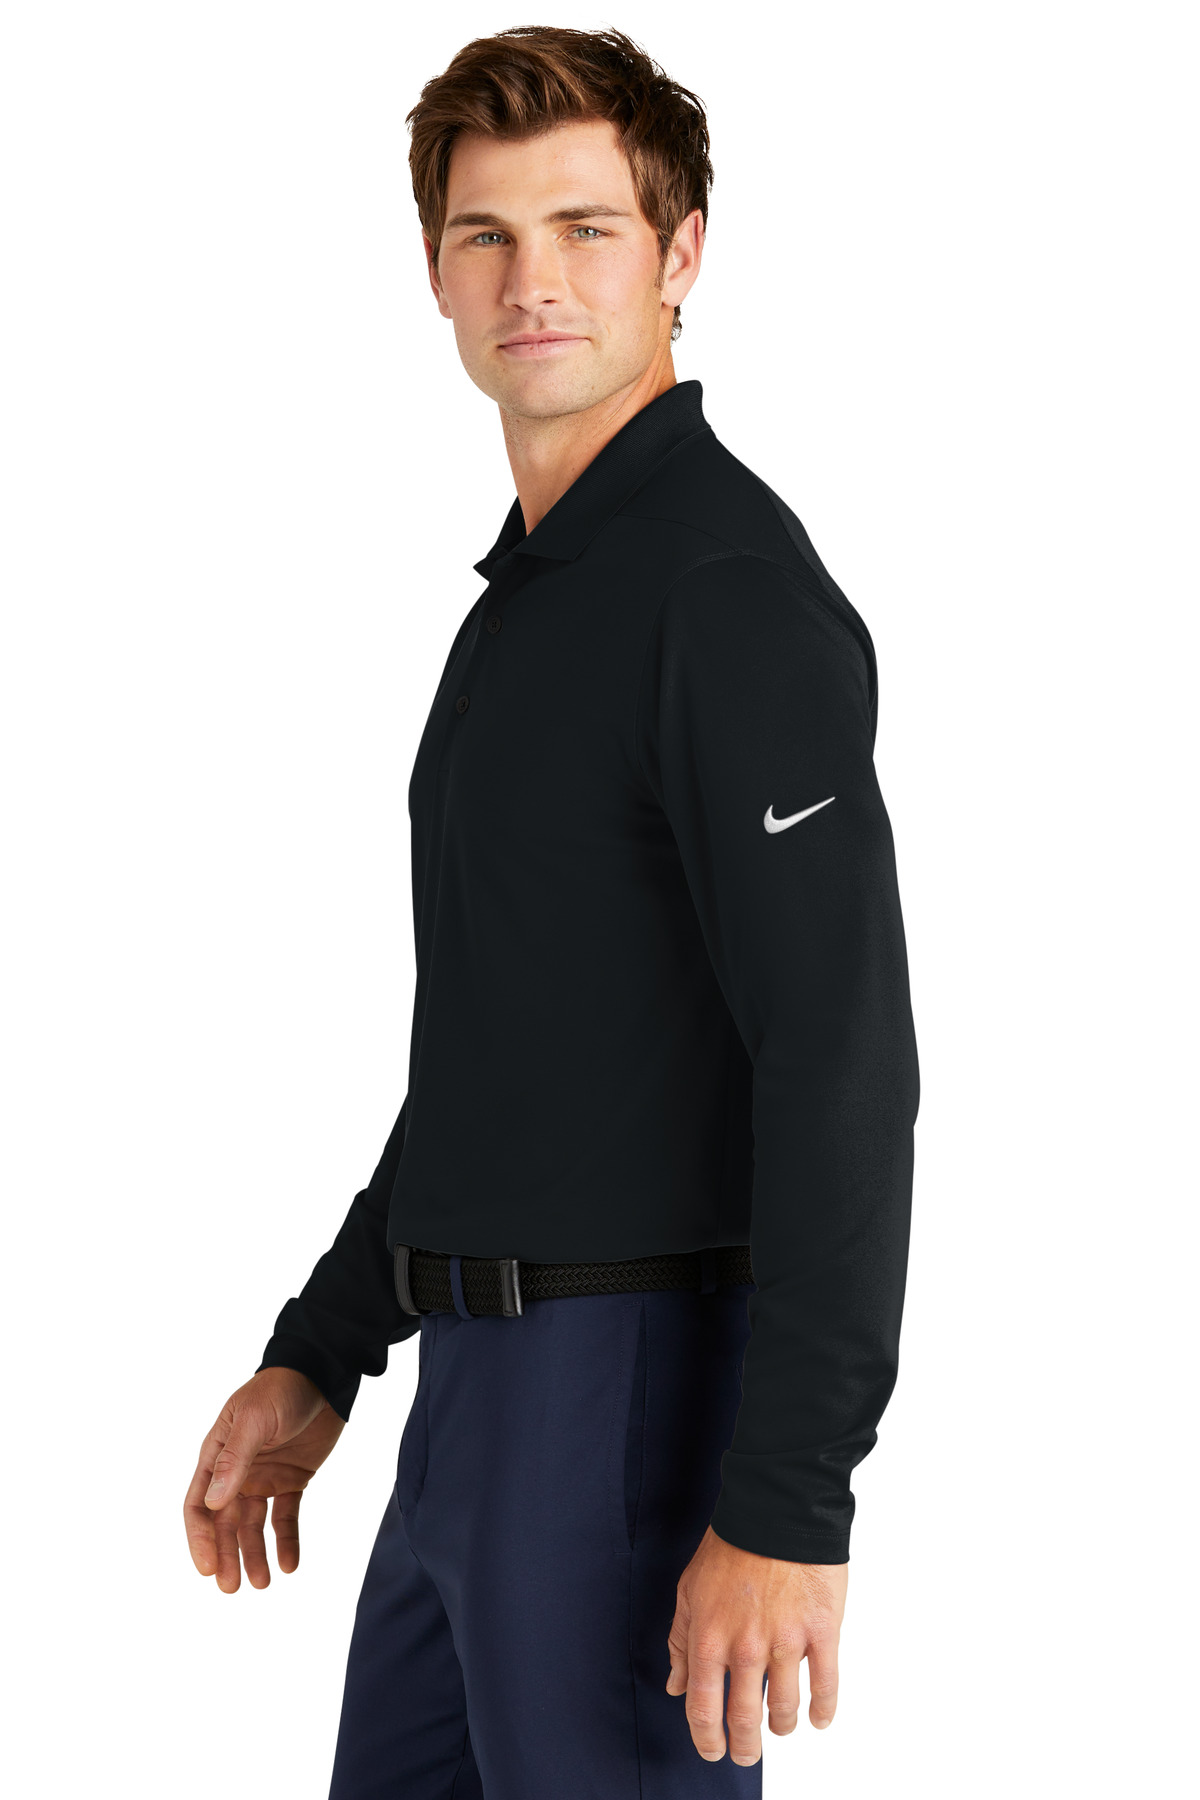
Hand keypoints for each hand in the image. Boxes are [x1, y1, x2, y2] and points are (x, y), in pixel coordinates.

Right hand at [183, 1367, 344, 1592]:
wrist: (323, 1374)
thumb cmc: (280, 1389)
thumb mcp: (254, 1419)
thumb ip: (235, 1459)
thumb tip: (213, 1503)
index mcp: (217, 1455)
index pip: (199, 1505)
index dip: (200, 1538)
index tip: (207, 1568)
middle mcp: (237, 1471)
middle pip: (224, 1523)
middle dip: (226, 1556)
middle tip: (232, 1588)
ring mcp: (264, 1477)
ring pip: (253, 1526)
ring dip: (254, 1554)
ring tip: (262, 1584)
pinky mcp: (292, 1479)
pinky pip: (285, 1517)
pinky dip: (287, 1541)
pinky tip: (290, 1565)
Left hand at [666, 1526, 847, 1763]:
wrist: (776, 1508)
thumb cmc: (730, 1545)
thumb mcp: (689, 1588)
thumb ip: (680, 1639)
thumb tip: (675, 1684)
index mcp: (709, 1637)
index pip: (703, 1707)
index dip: (706, 1739)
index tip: (712, 1750)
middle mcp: (745, 1647)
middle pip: (743, 1717)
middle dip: (744, 1746)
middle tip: (746, 1755)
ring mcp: (785, 1641)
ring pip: (783, 1707)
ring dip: (780, 1727)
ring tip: (778, 1728)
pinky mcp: (821, 1631)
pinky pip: (824, 1684)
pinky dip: (821, 1710)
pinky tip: (817, 1719)